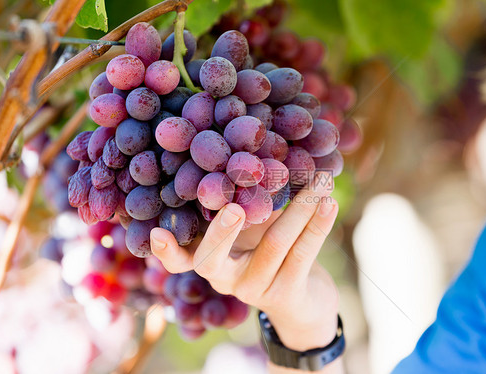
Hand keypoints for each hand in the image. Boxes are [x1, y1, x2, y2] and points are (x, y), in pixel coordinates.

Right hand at [150, 172, 339, 350]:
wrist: (303, 300)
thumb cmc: (272, 251)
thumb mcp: (254, 228)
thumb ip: (247, 202)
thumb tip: (255, 152)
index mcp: (211, 261)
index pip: (180, 260)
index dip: (167, 250)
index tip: (156, 232)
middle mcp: (225, 279)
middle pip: (212, 259)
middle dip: (222, 231)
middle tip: (233, 206)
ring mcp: (254, 290)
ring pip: (274, 245)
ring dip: (300, 208)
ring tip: (320, 181)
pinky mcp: (286, 295)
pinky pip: (301, 254)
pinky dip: (317, 224)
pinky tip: (329, 203)